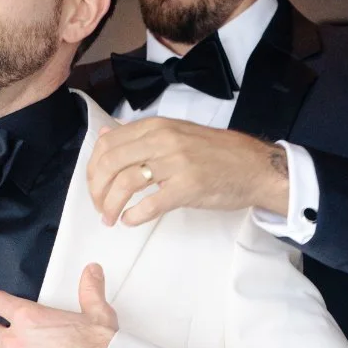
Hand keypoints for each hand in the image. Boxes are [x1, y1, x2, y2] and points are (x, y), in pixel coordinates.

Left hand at [87, 118, 288, 226]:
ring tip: (110, 219)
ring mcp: (175, 162)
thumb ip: (142, 136)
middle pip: (110, 164)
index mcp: (156, 126)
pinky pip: (150, 204)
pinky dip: (133, 216)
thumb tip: (106, 138)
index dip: (93, 170)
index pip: (108, 144)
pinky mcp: (188, 187)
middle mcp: (162, 139)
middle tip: (100, 208)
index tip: (95, 188)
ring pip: (125, 183)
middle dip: (97, 191)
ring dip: (111, 205)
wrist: (254, 166)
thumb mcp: (176, 133)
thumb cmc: (216, 154)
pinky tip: (130, 221)